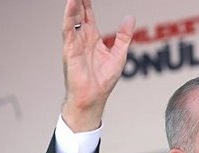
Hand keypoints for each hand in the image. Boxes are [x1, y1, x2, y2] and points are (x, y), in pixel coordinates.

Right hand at [60, 0, 134, 131]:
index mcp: (92, 39)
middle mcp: (82, 39)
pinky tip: (71, 4)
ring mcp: (75, 43)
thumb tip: (130, 18)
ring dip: (73, 5)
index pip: (88, 16)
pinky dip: (69, 16)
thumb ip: (124, 36)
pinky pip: (68, 29)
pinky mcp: (70, 49)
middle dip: (79, 1)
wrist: (93, 96)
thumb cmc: (103, 80)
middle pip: (79, 14)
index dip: (87, 4)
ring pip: (72, 18)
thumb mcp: (119, 54)